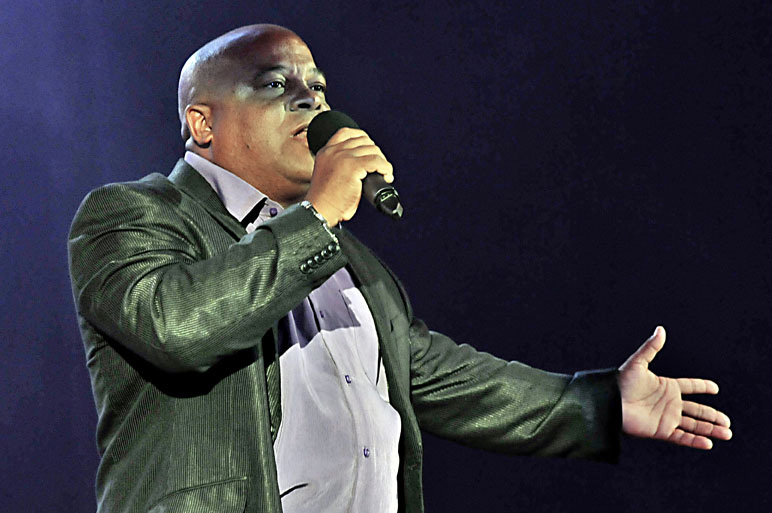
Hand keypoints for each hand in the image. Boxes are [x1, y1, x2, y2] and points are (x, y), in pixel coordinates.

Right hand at [305, 127, 393, 224]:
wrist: (319, 211)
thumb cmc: (326, 201)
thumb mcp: (328, 174)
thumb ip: (339, 165)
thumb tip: (364, 164)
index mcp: (326, 151)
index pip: (346, 132)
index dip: (363, 138)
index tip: (371, 150)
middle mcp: (333, 151)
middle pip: (364, 140)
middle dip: (376, 153)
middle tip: (379, 167)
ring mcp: (343, 157)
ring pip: (373, 150)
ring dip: (383, 162)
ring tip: (385, 174)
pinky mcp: (353, 167)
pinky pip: (377, 162)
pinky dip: (386, 168)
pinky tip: (387, 177)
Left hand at [618, 326, 731, 448]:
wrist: (608, 403)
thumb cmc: (620, 382)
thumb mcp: (637, 363)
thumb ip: (651, 347)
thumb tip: (660, 329)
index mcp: (666, 386)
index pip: (690, 386)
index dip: (702, 386)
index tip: (715, 388)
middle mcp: (669, 403)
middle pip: (697, 410)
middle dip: (713, 416)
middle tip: (728, 422)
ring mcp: (666, 417)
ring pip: (694, 425)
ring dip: (710, 429)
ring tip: (727, 433)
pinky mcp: (661, 430)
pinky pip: (682, 437)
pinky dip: (695, 441)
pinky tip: (708, 443)